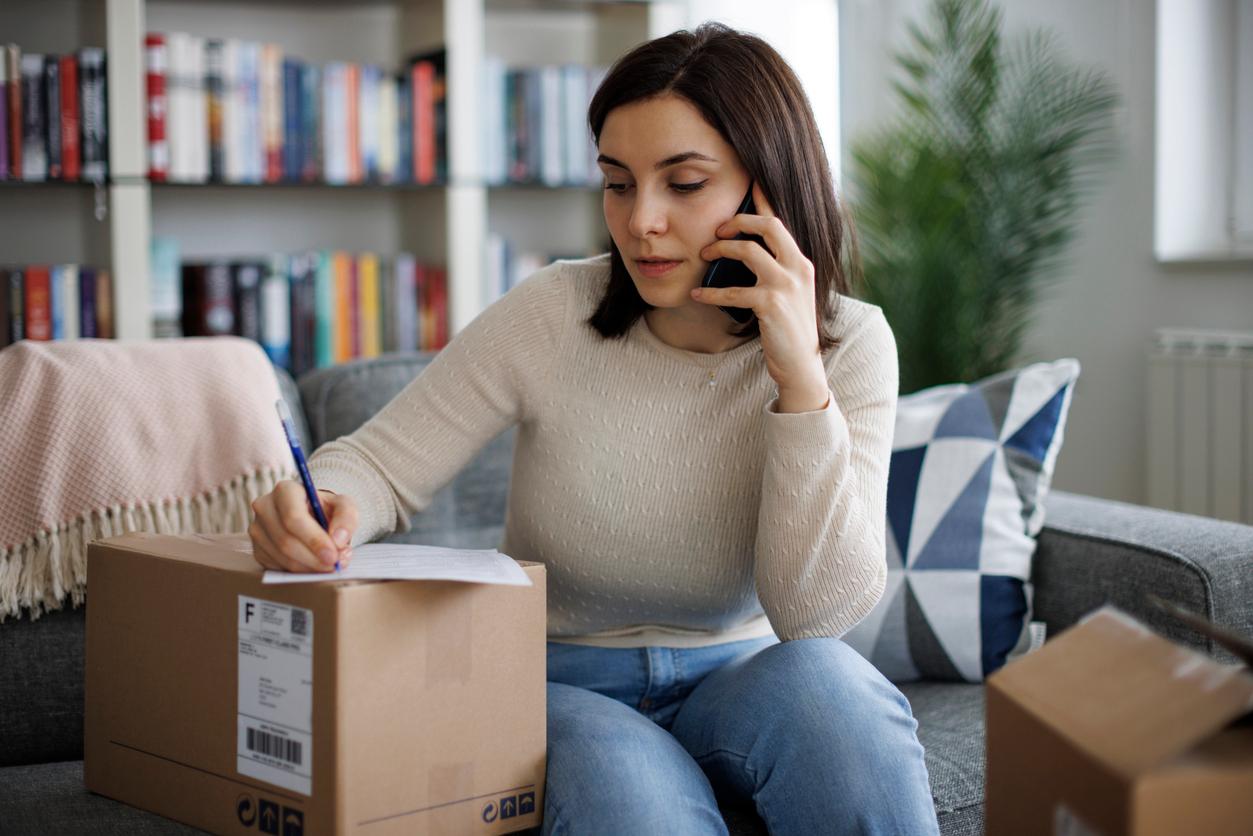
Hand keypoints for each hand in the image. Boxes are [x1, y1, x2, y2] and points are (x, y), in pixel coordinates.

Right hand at [249, 481, 357, 571]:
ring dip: (308, 567)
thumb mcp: (343, 506)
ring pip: (281, 556)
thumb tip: (338, 540)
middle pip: (286, 540)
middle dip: (313, 558)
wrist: (312, 515)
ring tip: (329, 565)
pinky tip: (314, 565)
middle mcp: (265, 507)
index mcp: (284, 490)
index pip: (294, 518)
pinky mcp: (257, 548)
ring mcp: (257, 529)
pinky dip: (299, 571)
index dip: (314, 540)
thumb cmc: (326, 509)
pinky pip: (276, 566)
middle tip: (334, 565)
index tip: (333, 555)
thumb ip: (347, 518)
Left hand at [692, 182, 828, 410]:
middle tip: (716, 230)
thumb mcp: (786, 294)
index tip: (749, 180)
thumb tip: (739, 254)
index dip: (764, 199)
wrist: (801, 365)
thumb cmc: (788, 330)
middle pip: (768, 225)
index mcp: (801, 262)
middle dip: (738, 221)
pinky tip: (696, 294)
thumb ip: (773, 271)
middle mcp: (798, 267)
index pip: (781, 221)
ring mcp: (786, 285)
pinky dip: (710, 292)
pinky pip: (733, 290)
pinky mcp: (771, 305)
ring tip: (702, 256)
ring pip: (748, 251)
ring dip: (720, 249)